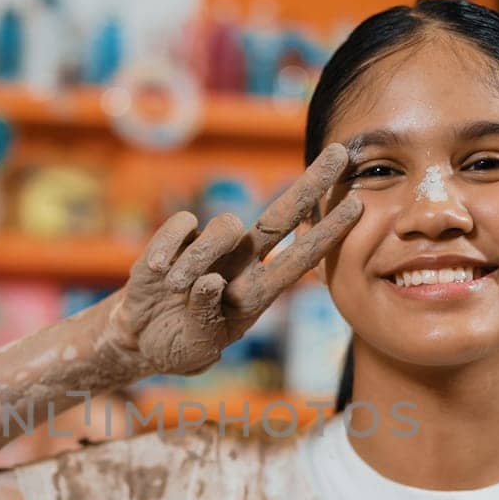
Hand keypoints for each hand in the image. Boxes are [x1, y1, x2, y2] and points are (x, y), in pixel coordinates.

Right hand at [99, 143, 362, 375]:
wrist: (139, 339)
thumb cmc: (180, 345)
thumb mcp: (199, 346)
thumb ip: (206, 316)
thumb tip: (210, 280)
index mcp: (258, 293)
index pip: (300, 258)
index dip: (328, 233)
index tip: (359, 206)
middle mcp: (241, 264)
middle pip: (281, 216)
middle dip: (312, 185)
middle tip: (338, 153)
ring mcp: (210, 248)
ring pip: (223, 226)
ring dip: (200, 258)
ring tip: (176, 287)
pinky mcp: (176, 239)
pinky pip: (183, 224)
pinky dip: (171, 246)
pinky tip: (159, 272)